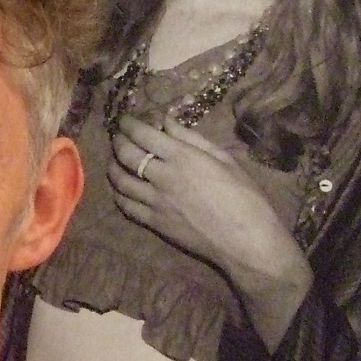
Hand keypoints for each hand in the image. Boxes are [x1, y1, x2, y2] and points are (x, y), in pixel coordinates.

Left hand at [110, 116, 311, 347]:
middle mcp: (163, 177)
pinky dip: (119, 194)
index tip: (124, 119)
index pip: (143, 134)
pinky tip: (121, 189)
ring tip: (115, 161)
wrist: (247, 241)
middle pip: (126, 154)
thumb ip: (192, 139)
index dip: (128, 124)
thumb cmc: (245, 197)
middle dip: (118, 141)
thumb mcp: (224, 159)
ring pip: (121, 181)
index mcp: (182, 157)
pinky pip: (127, 206)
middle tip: (118, 136)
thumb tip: (167, 121)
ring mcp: (156, 202)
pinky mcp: (155, 223)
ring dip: (114, 167)